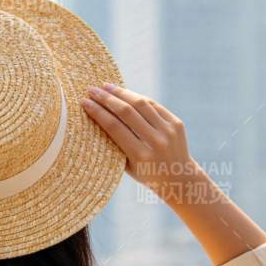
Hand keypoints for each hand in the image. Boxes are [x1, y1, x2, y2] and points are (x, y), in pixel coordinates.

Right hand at [81, 83, 193, 203]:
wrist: (180, 178)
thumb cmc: (147, 174)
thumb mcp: (128, 166)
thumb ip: (115, 144)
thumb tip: (97, 117)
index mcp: (140, 156)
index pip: (114, 127)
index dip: (98, 112)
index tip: (85, 102)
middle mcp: (156, 141)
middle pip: (126, 112)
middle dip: (106, 98)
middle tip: (92, 90)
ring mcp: (168, 131)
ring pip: (141, 104)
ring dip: (121, 93)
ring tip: (107, 87)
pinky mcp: (176, 123)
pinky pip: (154, 105)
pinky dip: (137, 98)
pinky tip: (125, 93)